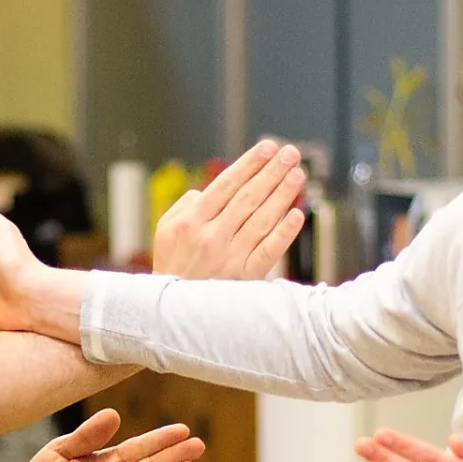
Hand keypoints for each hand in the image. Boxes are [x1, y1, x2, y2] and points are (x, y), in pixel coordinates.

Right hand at [152, 140, 308, 278]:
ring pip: (261, 219)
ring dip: (282, 195)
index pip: (226, 184)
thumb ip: (186, 205)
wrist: (171, 314)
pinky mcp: (243, 278)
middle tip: (291, 153)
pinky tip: (297, 214)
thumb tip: (210, 190)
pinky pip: (268, 251)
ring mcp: (229, 258)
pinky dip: (283, 232)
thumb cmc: (172, 266)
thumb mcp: (165, 231)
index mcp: (191, 221)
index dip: (250, 164)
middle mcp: (211, 237)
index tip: (268, 147)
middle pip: (248, 197)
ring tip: (297, 174)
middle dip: (271, 172)